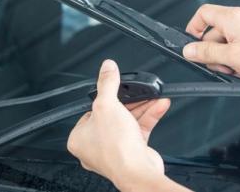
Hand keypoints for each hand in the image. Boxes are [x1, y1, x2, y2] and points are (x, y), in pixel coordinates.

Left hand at [67, 60, 170, 190]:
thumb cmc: (115, 148)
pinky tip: (159, 105)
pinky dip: (149, 116)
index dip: (103, 99)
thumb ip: (107, 83)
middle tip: (137, 91)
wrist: (138, 172)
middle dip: (129, 102)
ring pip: (128, 121)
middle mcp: (95, 146)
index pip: (89, 111)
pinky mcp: (132, 152)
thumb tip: (107, 67)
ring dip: (142, 107)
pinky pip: (139, 129)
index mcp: (79, 138)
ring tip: (152, 95)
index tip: (114, 89)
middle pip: (112, 115)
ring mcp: (115, 150)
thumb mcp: (107, 105)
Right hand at [183, 4, 239, 80]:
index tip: (193, 47)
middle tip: (224, 67)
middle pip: (214, 33)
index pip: (202, 14)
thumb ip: (207, 53)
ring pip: (228, 43)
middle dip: (216, 54)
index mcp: (231, 17)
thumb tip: (189, 50)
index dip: (194, 29)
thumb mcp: (232, 58)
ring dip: (230, 60)